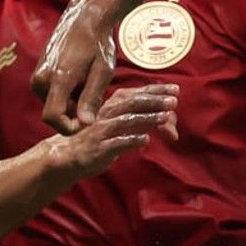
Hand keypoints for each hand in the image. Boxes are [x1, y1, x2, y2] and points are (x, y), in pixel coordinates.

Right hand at [33, 0, 118, 133]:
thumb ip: (91, 98)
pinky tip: (79, 78)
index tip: (88, 121)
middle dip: (75, 112)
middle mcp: (40, 79)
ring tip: (87, 82)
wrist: (84, 18)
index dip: (70, 127)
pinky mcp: (38, 74)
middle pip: (55, 113)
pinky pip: (51, 95)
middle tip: (94, 93)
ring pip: (54, 105)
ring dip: (72, 102)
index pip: (52, 117)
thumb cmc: (98, 43)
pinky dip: (66, 94)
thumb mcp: (102, 71)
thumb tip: (85, 124)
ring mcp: (37, 76)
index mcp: (57, 78)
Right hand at [48, 84, 179, 177]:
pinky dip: (131, 139)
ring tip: (165, 117)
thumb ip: (145, 121)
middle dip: (154, 101)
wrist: (69, 156)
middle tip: (174, 101)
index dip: (156, 90)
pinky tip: (145, 139)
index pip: (137, 93)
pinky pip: (116, 143)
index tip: (175, 89)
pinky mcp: (99, 148)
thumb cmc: (100, 138)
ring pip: (126, 120)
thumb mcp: (123, 126)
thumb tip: (170, 120)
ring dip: (146, 118)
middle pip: (133, 103)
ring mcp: (102, 130)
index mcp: (114, 105)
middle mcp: (108, 114)